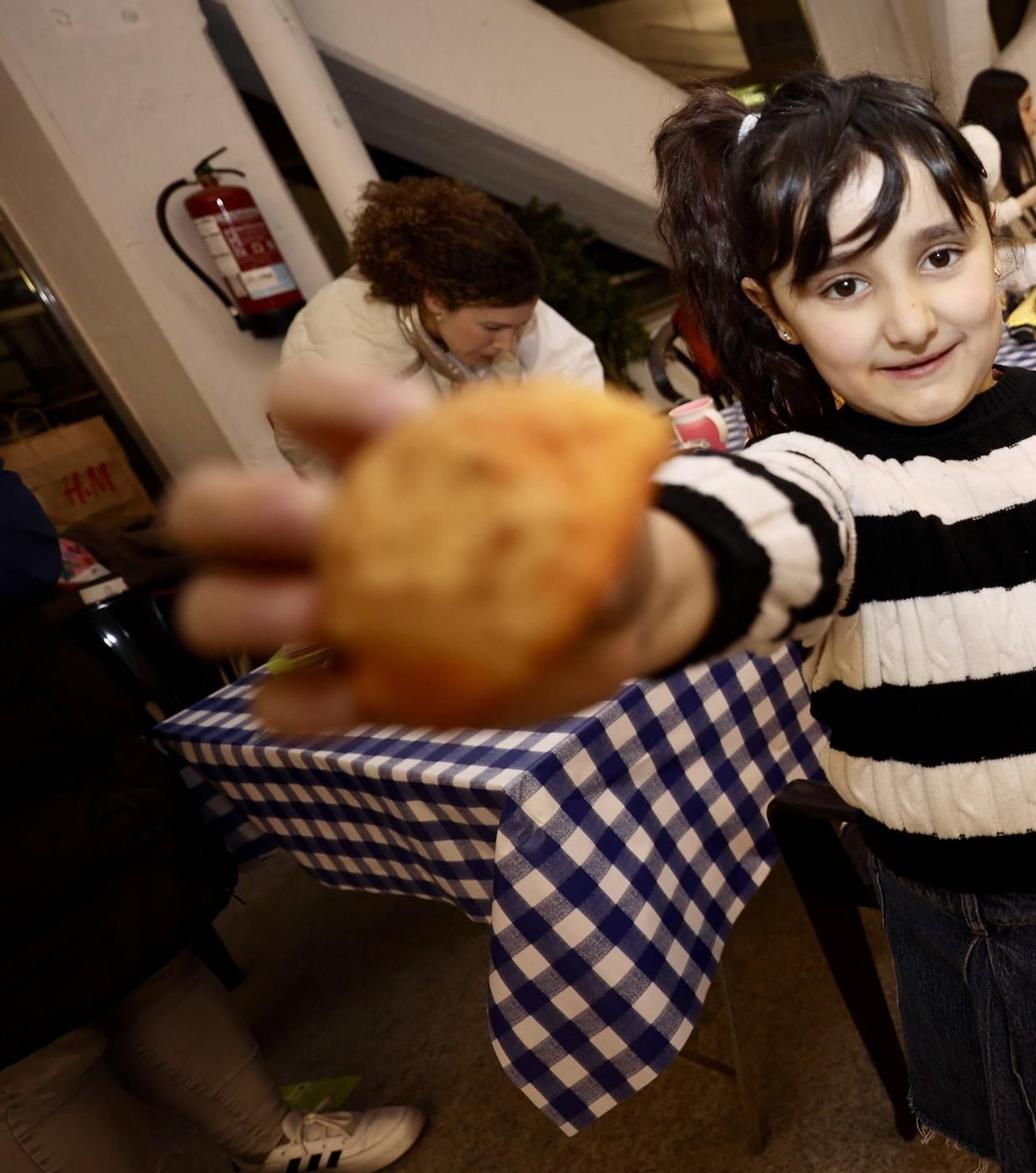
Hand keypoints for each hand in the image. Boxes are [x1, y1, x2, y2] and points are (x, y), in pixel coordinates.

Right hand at [165, 368, 701, 733]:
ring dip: (247, 607)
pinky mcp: (361, 689)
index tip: (395, 419)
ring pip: (219, 604)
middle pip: (213, 505)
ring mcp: (332, 612)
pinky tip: (348, 697)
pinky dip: (299, 704)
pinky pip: (287, 703)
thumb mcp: (588, 480)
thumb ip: (577, 467)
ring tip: (318, 615)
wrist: (619, 611)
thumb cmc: (586, 525)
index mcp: (377, 454)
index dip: (326, 402)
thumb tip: (612, 453)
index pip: (305, 402)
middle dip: (239, 508)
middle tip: (312, 525)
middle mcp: (327, 527)